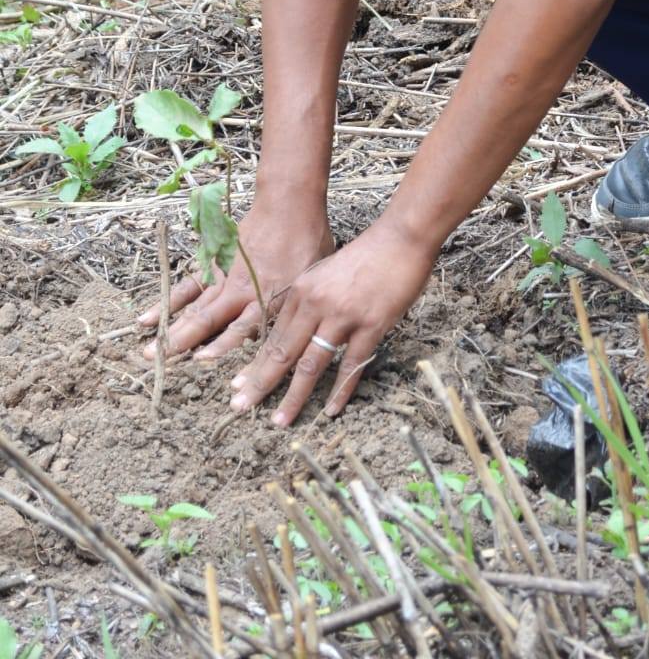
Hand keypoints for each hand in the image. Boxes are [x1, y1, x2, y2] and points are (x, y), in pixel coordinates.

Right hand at [139, 199, 334, 359]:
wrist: (288, 205)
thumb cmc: (307, 244)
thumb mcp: (310, 281)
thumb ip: (290, 310)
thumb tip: (273, 339)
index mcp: (268, 297)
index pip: (242, 328)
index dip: (222, 346)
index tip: (201, 362)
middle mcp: (241, 291)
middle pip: (209, 321)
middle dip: (185, 344)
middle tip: (161, 364)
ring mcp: (225, 278)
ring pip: (196, 307)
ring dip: (172, 329)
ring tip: (148, 351)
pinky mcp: (214, 264)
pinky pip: (189, 287)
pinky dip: (169, 303)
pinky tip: (147, 318)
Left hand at [228, 218, 436, 426]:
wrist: (401, 238)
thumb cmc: (366, 255)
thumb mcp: (326, 273)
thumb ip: (310, 300)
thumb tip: (295, 332)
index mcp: (302, 290)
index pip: (273, 336)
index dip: (255, 363)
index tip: (238, 385)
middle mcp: (316, 304)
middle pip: (283, 353)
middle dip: (260, 384)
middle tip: (240, 408)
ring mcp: (343, 316)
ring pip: (311, 365)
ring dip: (294, 397)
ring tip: (280, 421)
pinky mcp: (370, 325)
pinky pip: (351, 366)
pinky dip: (340, 391)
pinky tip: (331, 410)